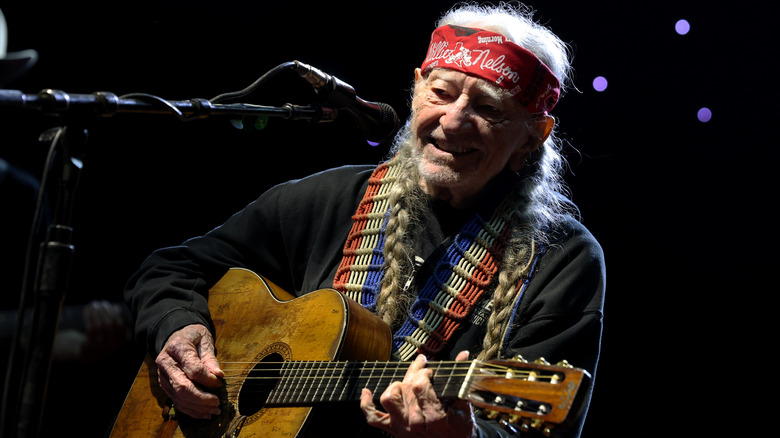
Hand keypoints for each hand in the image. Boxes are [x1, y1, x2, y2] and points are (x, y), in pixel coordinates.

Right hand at [155, 324, 224, 418]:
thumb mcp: (204, 340)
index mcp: (176, 348)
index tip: (220, 382)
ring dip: (197, 407)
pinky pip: (176, 402)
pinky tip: (204, 413)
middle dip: (201, 398)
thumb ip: (210, 359)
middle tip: (217, 403)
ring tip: (214, 410)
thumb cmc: (193, 337)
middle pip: (182, 387)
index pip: (192, 369)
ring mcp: (163, 376)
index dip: (208, 379)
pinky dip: (191, 410)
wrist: (177, 337)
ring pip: (179, 397)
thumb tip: (218, 376)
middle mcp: (165, 363)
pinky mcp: (165, 386)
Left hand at [360, 350, 476, 437]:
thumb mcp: (464, 406)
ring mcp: (402, 427)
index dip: (423, 372)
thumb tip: (463, 355)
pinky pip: (373, 418)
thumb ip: (461, 379)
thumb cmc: (459, 427)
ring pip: (388, 398)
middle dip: (414, 373)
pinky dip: (366, 404)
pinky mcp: (393, 431)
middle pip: (405, 387)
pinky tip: (366, 391)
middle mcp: (415, 422)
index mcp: (434, 416)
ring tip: (406, 383)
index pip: (420, 385)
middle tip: (422, 369)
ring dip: (395, 386)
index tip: (430, 370)